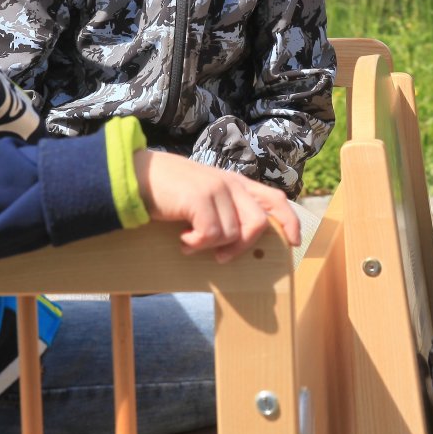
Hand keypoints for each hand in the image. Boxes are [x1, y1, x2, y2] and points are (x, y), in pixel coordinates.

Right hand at [133, 150, 301, 261]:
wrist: (139, 175)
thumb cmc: (171, 191)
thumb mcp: (206, 196)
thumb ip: (226, 210)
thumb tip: (241, 241)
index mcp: (237, 183)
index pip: (276, 199)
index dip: (289, 221)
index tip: (293, 243)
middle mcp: (231, 183)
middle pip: (257, 223)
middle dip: (242, 247)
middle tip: (221, 258)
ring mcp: (216, 188)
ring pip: (232, 234)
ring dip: (210, 246)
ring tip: (189, 240)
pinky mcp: (200, 198)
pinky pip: (211, 235)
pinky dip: (195, 244)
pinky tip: (182, 239)